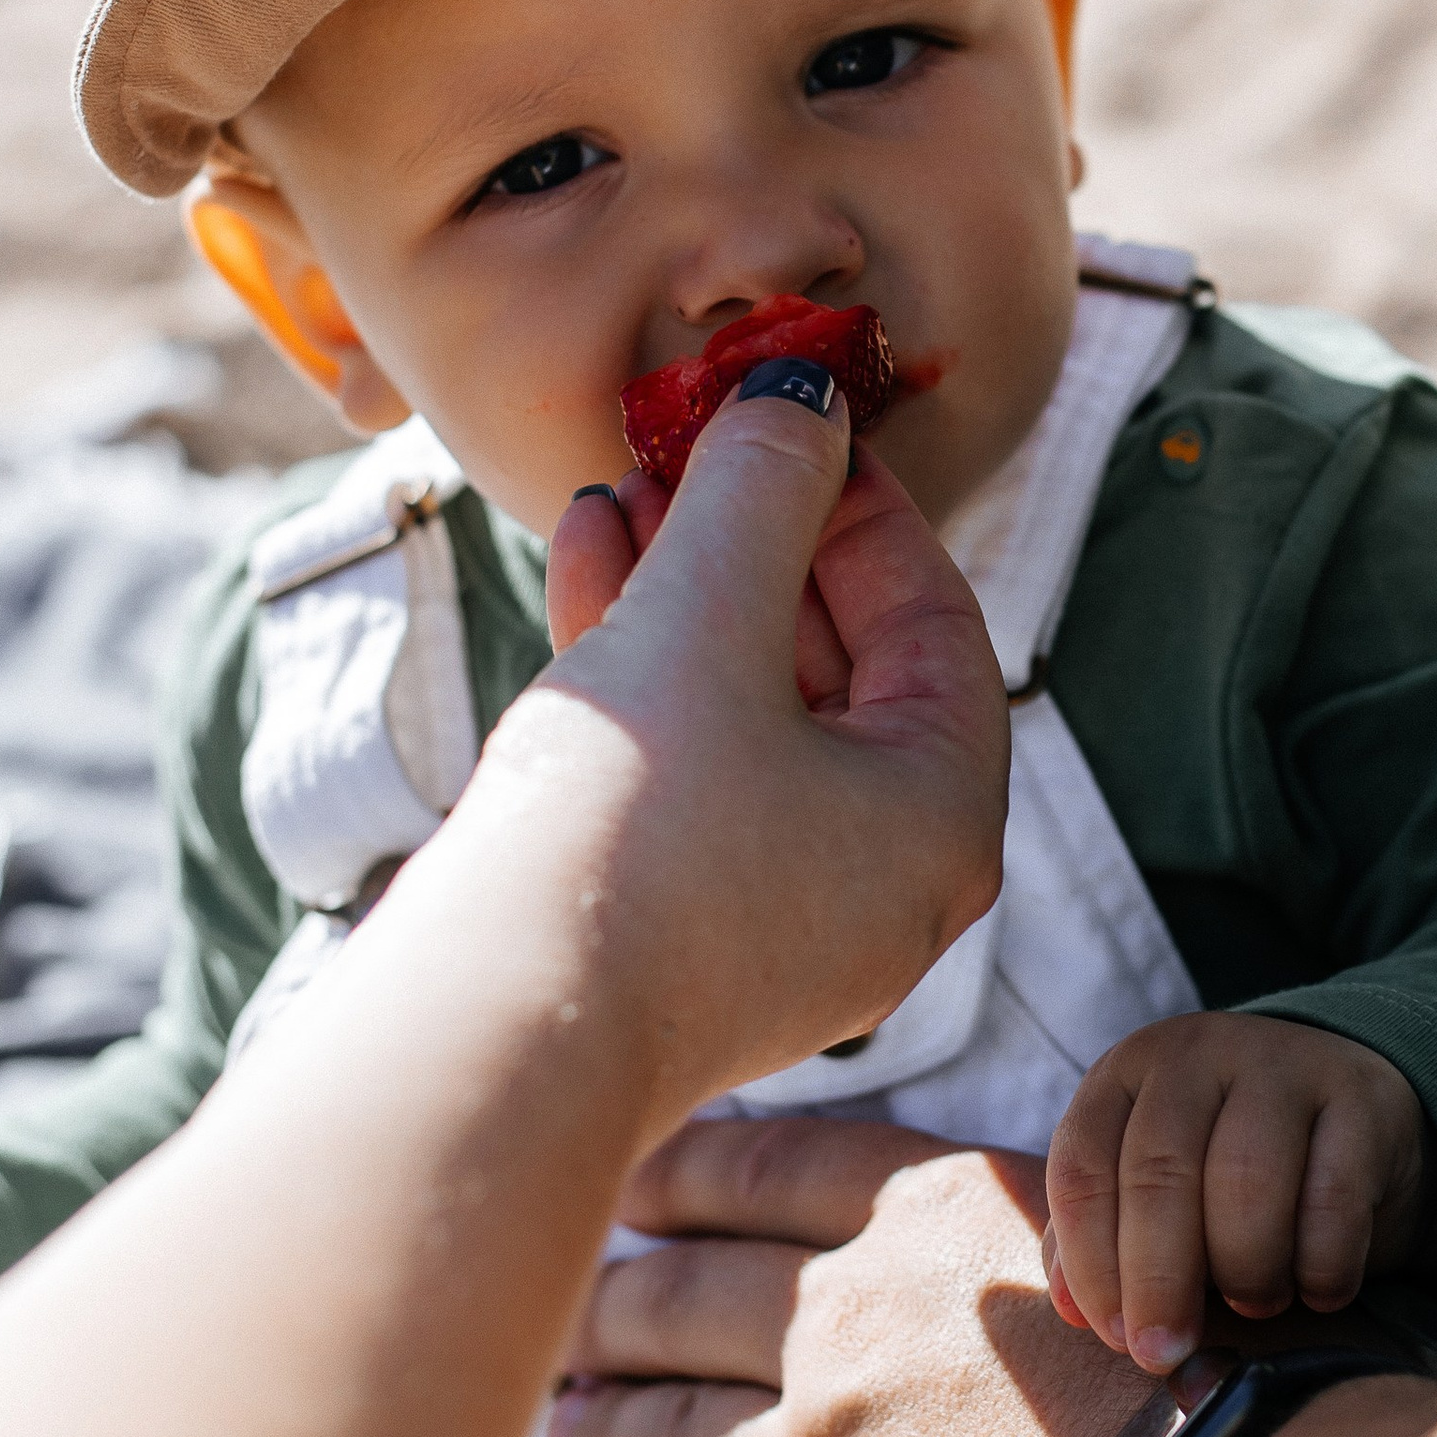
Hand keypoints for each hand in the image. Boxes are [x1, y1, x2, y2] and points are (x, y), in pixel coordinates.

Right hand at [484, 384, 1007, 1133]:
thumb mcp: (706, 618)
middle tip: (690, 447)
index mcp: (945, 819)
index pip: (932, 622)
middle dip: (754, 541)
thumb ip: (760, 494)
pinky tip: (583, 565)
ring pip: (750, 714)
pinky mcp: (683, 937)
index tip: (795, 422)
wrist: (491, 1032)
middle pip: (837, 667)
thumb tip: (799, 404)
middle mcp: (886, 883)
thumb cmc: (631, 830)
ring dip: (687, 590)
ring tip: (618, 490)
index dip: (859, 504)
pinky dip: (645, 673)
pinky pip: (690, 775)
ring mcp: (783, 920)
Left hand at [545, 1117, 1152, 1436]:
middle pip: (691, 1301)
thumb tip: (1037, 1264)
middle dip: (614, 1307)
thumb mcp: (1141, 1260)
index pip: (774, 1173)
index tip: (629, 1179)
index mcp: (934, 1228)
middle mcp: (850, 1331)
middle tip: (564, 1316)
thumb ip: (1047, 1252)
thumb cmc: (1234, 1399)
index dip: (687, 1173)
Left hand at [1044, 1013, 1436, 1374]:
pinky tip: (1319, 1290)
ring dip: (1246, 1270)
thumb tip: (1073, 1311)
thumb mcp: (1159, 1194)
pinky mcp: (1360, 1096)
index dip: (1091, 1263)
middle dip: (1158, 1281)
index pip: (1082, 1167)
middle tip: (1168, 1354)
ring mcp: (1283, 1063)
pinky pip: (1332, 1199)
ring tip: (1255, 1304)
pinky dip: (1321, 1266)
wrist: (1360, 1119)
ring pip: (1245, 1182)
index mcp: (1126, 1073)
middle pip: (1159, 1172)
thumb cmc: (1234, 1174)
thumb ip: (1107, 1244)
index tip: (1115, 1338)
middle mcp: (1198, 1052)